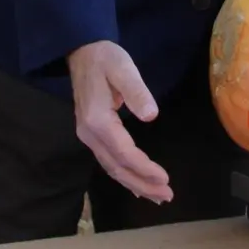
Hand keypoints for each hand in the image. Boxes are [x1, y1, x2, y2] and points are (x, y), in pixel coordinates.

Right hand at [67, 40, 172, 202]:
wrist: (83, 52)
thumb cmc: (106, 59)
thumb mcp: (124, 68)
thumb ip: (137, 91)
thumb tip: (151, 115)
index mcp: (98, 120)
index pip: (123, 153)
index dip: (144, 168)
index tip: (165, 178)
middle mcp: (89, 133)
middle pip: (116, 167)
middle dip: (142, 184)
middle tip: (166, 195)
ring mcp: (88, 136)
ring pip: (111, 168)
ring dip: (134, 183)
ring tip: (157, 196)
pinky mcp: (92, 134)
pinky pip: (108, 161)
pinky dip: (124, 176)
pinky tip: (136, 185)